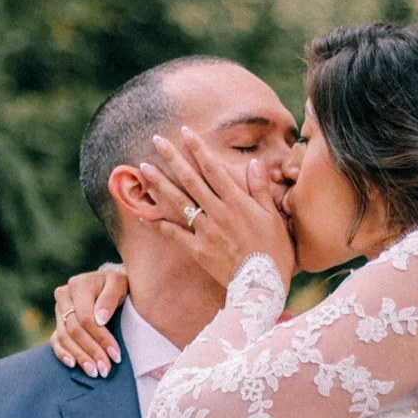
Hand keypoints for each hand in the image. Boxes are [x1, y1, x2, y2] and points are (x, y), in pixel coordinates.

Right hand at [51, 265, 129, 374]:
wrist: (110, 285)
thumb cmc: (118, 285)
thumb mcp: (119, 284)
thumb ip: (110, 298)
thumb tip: (100, 319)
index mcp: (78, 285)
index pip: (86, 318)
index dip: (101, 338)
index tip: (116, 355)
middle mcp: (64, 297)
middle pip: (75, 330)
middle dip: (91, 351)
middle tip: (105, 370)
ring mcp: (59, 311)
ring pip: (64, 338)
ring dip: (79, 357)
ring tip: (94, 372)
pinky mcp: (58, 322)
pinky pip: (55, 341)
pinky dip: (62, 354)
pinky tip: (73, 365)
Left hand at [149, 122, 295, 292]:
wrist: (262, 285)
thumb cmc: (275, 252)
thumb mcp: (274, 217)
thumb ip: (261, 189)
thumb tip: (254, 164)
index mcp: (237, 202)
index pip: (213, 168)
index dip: (198, 149)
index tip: (185, 131)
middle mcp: (218, 212)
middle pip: (191, 179)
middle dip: (173, 158)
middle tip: (157, 140)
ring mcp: (205, 231)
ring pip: (178, 202)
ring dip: (159, 183)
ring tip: (144, 167)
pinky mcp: (197, 250)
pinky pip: (174, 234)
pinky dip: (157, 224)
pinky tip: (143, 214)